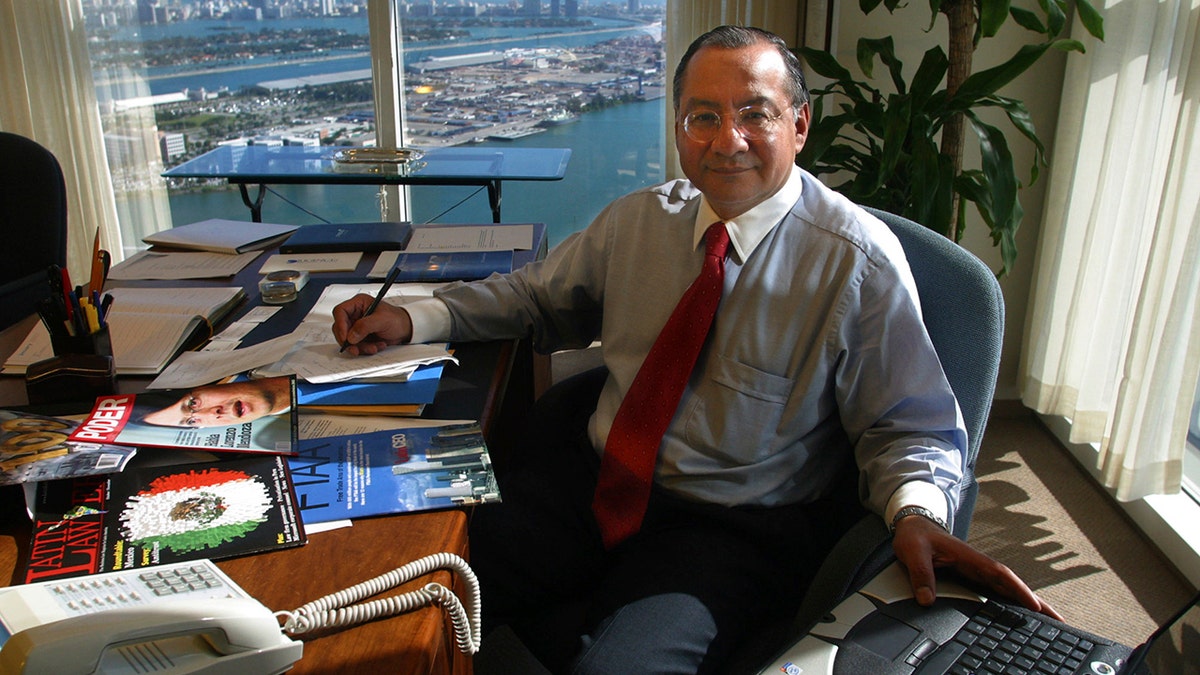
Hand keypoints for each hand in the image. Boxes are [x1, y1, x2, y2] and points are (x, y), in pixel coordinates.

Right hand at [331, 294, 413, 355]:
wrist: (406, 329)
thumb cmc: (397, 319)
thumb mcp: (382, 320)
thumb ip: (365, 326)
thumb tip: (351, 336)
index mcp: (359, 303)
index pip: (340, 311)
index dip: (340, 325)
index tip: (346, 338)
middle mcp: (355, 314)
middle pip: (340, 327)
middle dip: (349, 340)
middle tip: (356, 349)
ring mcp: (357, 326)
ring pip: (347, 339)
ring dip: (359, 347)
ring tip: (373, 347)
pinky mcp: (360, 336)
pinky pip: (355, 345)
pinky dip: (364, 349)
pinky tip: (377, 346)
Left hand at [892, 514, 1062, 620]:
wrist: (913, 525)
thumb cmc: (916, 536)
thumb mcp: (913, 552)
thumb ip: (920, 575)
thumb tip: (927, 600)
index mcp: (969, 557)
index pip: (999, 574)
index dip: (1017, 589)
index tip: (1034, 605)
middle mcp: (978, 565)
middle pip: (1012, 585)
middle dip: (1035, 602)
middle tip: (1058, 620)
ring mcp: (977, 571)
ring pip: (1007, 589)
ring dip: (1028, 603)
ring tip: (1049, 622)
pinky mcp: (973, 577)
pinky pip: (996, 590)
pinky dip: (1012, 601)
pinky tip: (1020, 614)